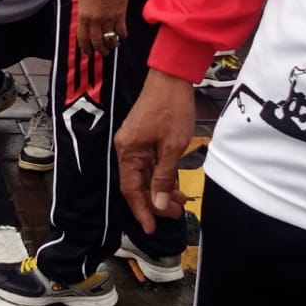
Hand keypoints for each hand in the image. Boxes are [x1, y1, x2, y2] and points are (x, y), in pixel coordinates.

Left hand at [76, 0, 127, 54]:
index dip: (85, 48)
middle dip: (99, 50)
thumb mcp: (82, 0)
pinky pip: (121, 31)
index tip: (88, 53)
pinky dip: (122, 36)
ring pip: (110, 39)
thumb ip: (84, 15)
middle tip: (102, 52)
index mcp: (84, 16)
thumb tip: (86, 26)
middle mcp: (95, 20)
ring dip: (111, 45)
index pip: (82, 38)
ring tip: (112, 46)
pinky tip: (122, 37)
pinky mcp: (120, 15)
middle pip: (97, 42)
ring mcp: (108, 18)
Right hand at [115, 70, 194, 233]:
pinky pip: (149, 164)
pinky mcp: (143, 138)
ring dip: (160, 190)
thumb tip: (158, 205)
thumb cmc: (172, 108)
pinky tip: (174, 184)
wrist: (172, 76)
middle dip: (156, 202)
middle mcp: (126, 149)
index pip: (131, 190)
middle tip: (177, 214)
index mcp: (128, 152)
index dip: (142, 211)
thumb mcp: (173, 146)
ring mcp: (134, 143)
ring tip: (179, 202)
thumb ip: (164, 177)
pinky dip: (161, 176)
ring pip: (145, 175)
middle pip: (138, 185)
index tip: (152, 229)